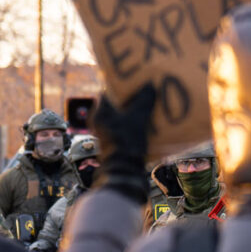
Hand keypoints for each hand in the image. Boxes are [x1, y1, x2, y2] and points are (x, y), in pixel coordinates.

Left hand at [91, 84, 156, 203]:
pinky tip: (150, 124)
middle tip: (146, 91)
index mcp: (100, 112)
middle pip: (117, 105)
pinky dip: (136, 125)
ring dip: (135, 112)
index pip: (109, 91)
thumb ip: (144, 101)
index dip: (122, 84)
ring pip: (122, 117)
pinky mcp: (115, 145)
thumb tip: (150, 85)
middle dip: (131, 99)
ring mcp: (107, 135)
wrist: (124, 172)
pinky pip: (126, 129)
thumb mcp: (138, 118)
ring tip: (150, 106)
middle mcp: (100, 122)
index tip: (135, 79)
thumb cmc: (127, 141)